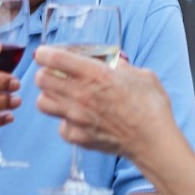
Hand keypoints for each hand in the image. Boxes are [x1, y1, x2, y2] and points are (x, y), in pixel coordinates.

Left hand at [33, 46, 178, 161]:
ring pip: (43, 102)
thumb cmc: (151, 107)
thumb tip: (113, 63)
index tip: (44, 53)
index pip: (55, 58)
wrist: (153, 141)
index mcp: (96, 74)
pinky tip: (78, 119)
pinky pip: (60, 125)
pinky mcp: (78, 136)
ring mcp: (76, 117)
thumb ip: (122, 66)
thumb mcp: (141, 74)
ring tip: (62, 96)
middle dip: (45, 73)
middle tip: (55, 74)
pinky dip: (65, 121)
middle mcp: (80, 94)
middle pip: (41, 79)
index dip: (45, 53)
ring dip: (50, 96)